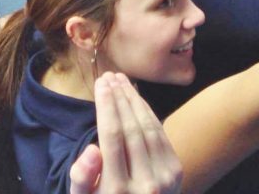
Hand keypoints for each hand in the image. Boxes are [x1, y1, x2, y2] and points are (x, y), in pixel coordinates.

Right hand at [68, 73, 181, 193]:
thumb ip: (82, 177)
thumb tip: (93, 150)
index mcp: (117, 191)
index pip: (112, 137)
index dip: (107, 106)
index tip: (100, 83)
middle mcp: (145, 185)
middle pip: (131, 129)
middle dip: (120, 98)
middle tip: (109, 76)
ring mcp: (165, 179)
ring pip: (148, 128)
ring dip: (135, 100)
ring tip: (121, 81)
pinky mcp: (176, 172)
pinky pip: (160, 134)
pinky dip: (148, 112)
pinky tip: (136, 98)